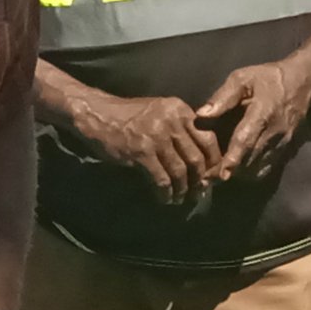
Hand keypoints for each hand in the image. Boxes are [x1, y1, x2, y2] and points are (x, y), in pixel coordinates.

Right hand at [67, 87, 221, 203]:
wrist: (97, 114)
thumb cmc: (129, 116)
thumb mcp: (161, 111)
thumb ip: (181, 127)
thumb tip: (201, 158)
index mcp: (181, 110)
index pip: (209, 139)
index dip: (213, 162)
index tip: (212, 177)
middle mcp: (172, 121)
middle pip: (197, 158)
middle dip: (200, 180)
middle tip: (199, 192)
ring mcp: (157, 137)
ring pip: (180, 171)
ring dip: (183, 190)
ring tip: (181, 199)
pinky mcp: (141, 152)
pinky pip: (162, 179)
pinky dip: (166, 193)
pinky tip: (165, 199)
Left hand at [196, 55, 310, 180]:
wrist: (302, 82)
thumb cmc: (268, 78)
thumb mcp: (243, 78)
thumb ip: (222, 97)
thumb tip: (201, 114)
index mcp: (262, 113)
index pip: (247, 139)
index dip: (233, 158)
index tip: (222, 174)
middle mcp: (274, 132)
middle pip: (251, 159)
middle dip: (229, 171)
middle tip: (207, 178)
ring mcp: (281, 143)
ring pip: (258, 167)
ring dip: (239, 173)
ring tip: (218, 175)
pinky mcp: (285, 149)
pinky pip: (267, 167)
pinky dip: (251, 172)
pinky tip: (238, 169)